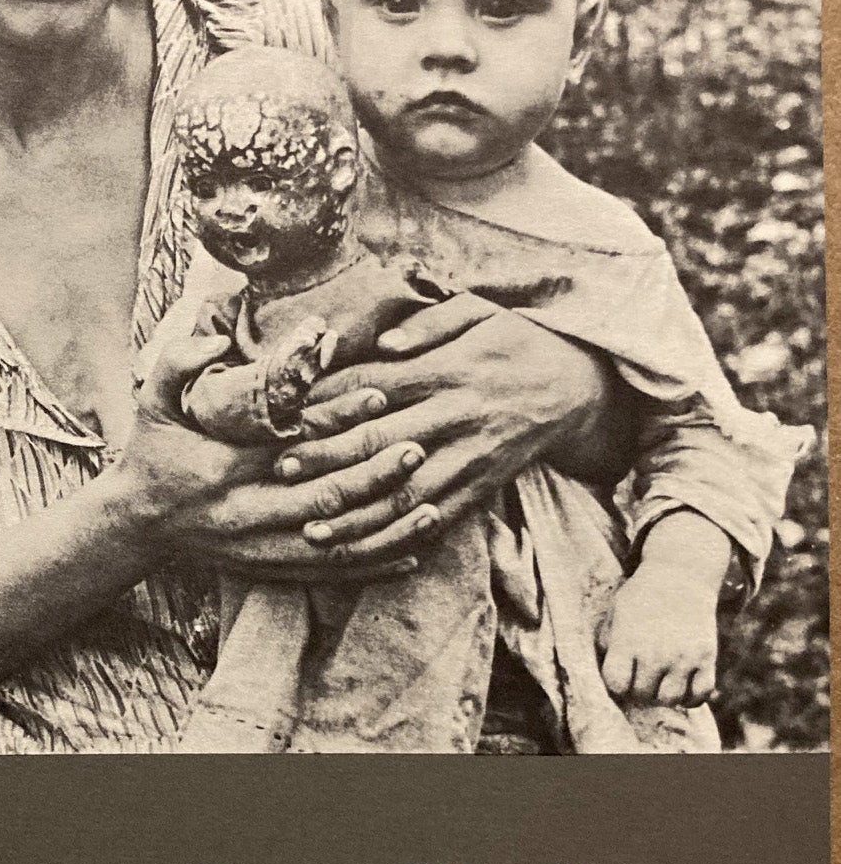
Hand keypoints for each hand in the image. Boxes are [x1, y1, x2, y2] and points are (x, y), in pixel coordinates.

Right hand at [113, 313, 419, 580]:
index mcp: (220, 469)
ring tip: (433, 504)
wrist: (135, 522)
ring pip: (335, 544)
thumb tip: (217, 337)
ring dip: (387, 527)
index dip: (338, 422)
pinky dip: (374, 566)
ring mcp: (258, 548)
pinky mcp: (269, 568)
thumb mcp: (150, 401)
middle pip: (323, 497)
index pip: (290, 444)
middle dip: (375, 473)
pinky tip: (413, 555)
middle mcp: (244, 513)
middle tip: (418, 446)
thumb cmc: (152, 452)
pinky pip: (329, 573)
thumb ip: (178, 363)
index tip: (379, 399)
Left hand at [270, 295, 616, 564]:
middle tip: (283, 474)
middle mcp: (457, 416)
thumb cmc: (516, 342)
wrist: (580, 388)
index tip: (287, 419)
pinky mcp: (483, 486)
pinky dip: (401, 539)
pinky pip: (438, 519)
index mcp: (448, 370)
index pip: (376, 388)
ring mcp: (471, 456)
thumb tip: (386, 342)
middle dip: (328, 462)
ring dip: (357, 517)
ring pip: (406, 495)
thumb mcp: (481, 311)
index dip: (328, 406)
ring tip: (314, 530)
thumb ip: (431, 322)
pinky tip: (367, 551)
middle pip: (381, 444)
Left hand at [599, 511, 731, 706]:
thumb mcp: (616, 612)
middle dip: (638, 690)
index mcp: (628, 641)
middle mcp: (655, 652)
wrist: (682, 574)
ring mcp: (683, 656)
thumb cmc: (643, 595)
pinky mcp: (706, 656)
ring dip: (663, 696)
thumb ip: (609, 642)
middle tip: (641, 678)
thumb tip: (607, 673)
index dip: (616, 683)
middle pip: (642, 694)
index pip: (616, 684)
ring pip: (670, 699)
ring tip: (660, 683)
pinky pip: (700, 694)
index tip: (621, 674)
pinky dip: (692, 698)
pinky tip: (683, 688)